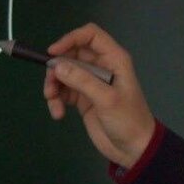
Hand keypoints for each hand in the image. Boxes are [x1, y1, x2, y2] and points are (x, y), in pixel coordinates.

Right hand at [43, 23, 156, 167]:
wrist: (133, 148)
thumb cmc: (128, 119)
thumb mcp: (106, 99)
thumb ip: (82, 80)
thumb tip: (57, 66)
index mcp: (113, 59)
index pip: (90, 35)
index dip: (70, 38)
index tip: (53, 53)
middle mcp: (101, 67)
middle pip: (71, 54)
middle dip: (57, 67)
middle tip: (50, 85)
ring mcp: (91, 82)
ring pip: (63, 73)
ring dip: (53, 86)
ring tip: (52, 102)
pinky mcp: (83, 98)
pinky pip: (63, 91)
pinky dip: (56, 100)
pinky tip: (58, 114)